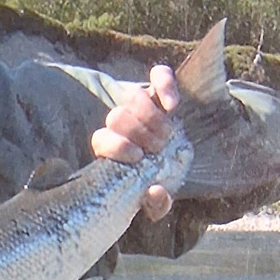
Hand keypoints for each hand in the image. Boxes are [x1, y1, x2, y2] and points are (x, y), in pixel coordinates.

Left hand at [91, 64, 177, 222]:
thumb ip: (156, 204)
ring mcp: (140, 103)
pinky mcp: (159, 88)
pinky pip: (158, 75)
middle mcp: (121, 123)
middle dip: (138, 132)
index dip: (117, 147)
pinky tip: (173, 105)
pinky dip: (165, 85)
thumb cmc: (162, 179)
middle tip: (158, 146)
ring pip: (133, 96)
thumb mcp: (158, 200)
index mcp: (112, 147)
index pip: (100, 139)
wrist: (179, 158)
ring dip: (151, 116)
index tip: (138, 158)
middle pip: (116, 116)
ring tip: (167, 133)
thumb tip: (155, 191)